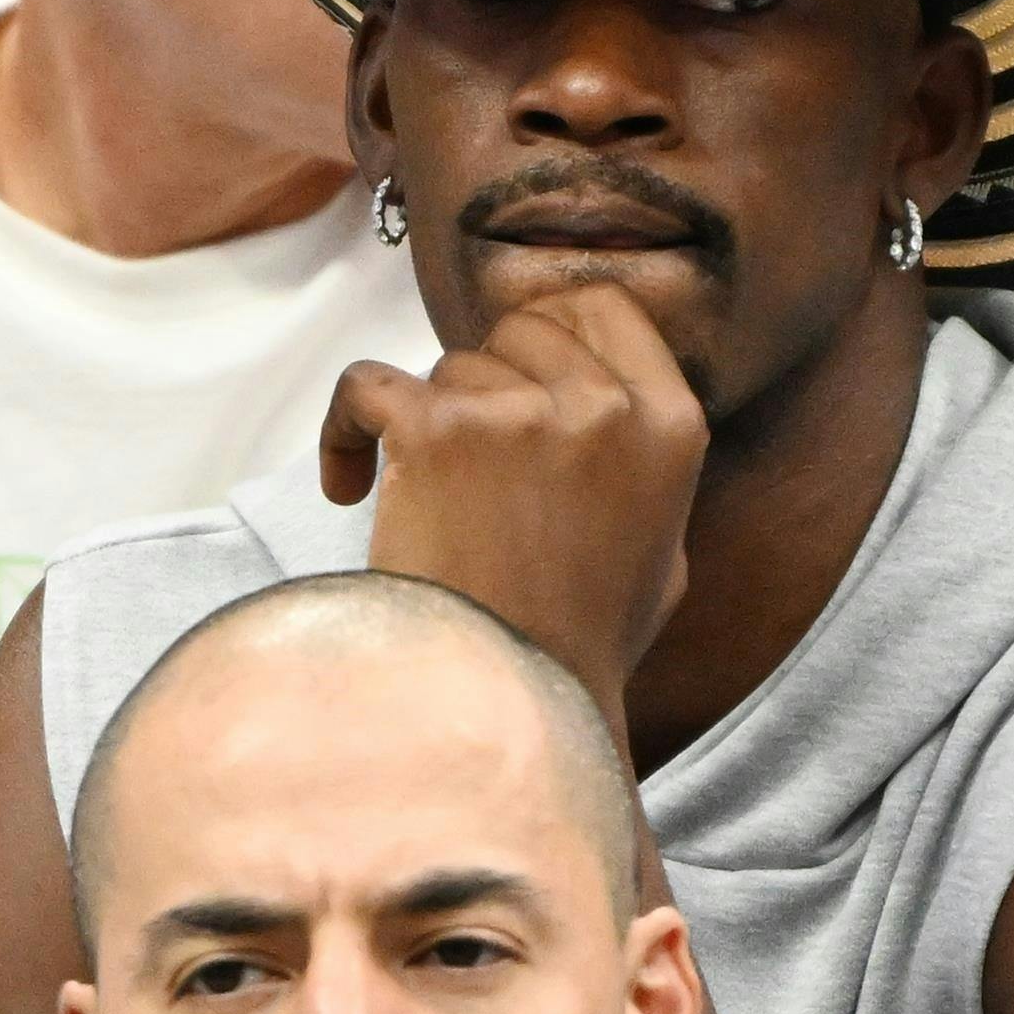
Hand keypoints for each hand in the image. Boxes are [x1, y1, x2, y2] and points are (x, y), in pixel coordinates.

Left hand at [318, 279, 704, 729]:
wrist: (510, 708)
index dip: (549, 323)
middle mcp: (603, 408)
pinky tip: (346, 484)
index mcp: (671, 425)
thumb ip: (641, 462)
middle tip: (467, 461)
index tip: (514, 362)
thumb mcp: (660, 549)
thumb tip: (612, 398)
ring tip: (428, 505)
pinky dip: (342, 432)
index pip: (604, 305)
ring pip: (448, 367)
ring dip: (426, 423)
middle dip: (486, 384)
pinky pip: (364, 384)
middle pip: (519, 332)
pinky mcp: (434, 434)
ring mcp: (519, 416)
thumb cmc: (579, 640)